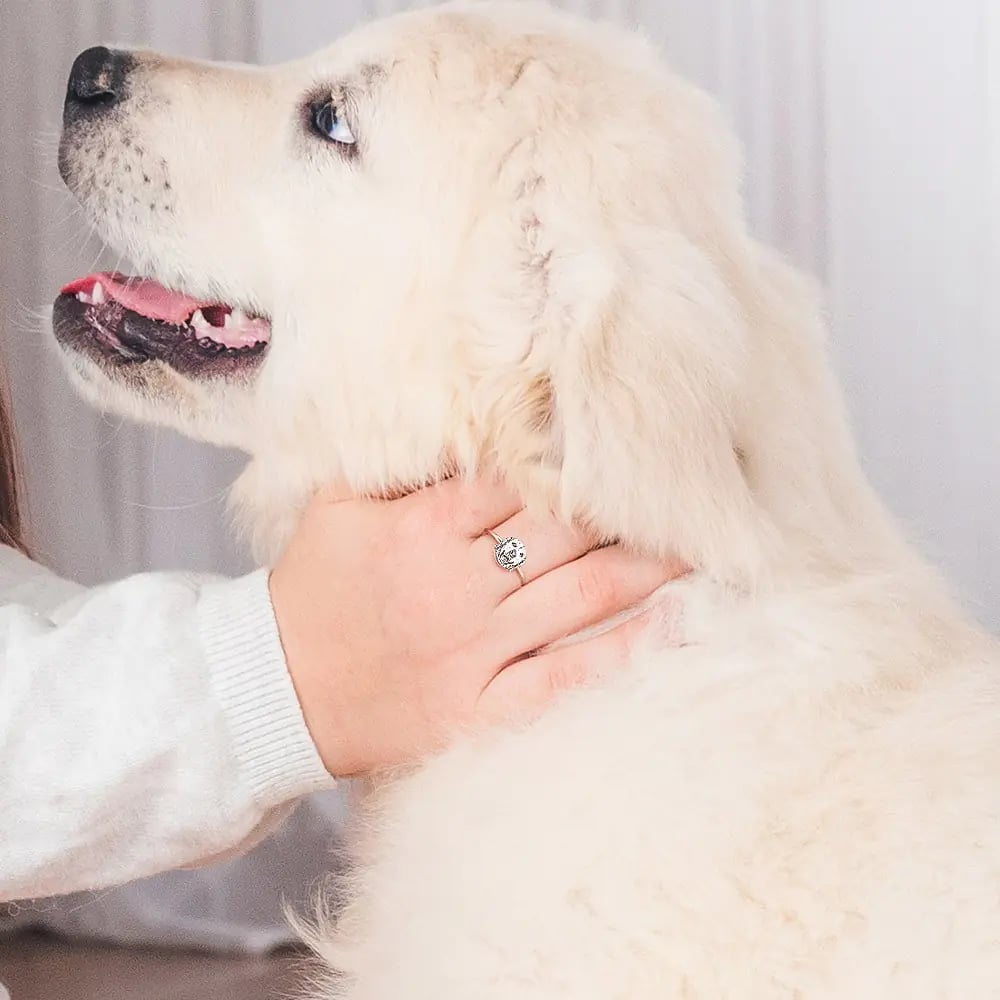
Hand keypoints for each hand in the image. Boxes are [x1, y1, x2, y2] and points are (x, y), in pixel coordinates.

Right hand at [269, 476, 687, 776]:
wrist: (274, 690)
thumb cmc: (313, 590)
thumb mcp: (336, 506)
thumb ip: (397, 463)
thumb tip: (462, 423)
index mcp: (419, 528)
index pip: (515, 478)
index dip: (571, 456)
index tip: (618, 439)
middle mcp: (454, 585)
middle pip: (563, 531)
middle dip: (625, 505)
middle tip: (683, 484)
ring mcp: (472, 652)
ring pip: (579, 595)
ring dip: (647, 566)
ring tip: (700, 540)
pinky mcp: (478, 709)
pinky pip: (564, 677)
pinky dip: (622, 650)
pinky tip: (673, 622)